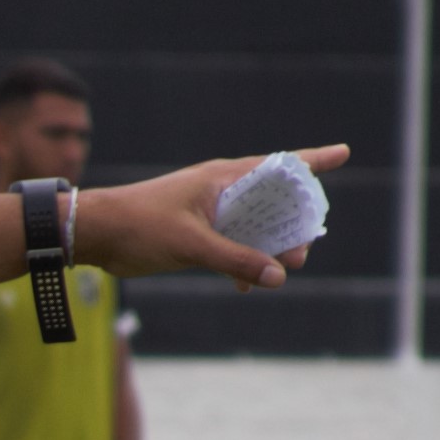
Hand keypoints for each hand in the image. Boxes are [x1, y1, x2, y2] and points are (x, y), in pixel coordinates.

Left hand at [75, 147, 349, 288]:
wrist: (95, 234)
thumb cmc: (140, 226)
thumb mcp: (192, 245)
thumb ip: (236, 259)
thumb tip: (278, 275)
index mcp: (223, 178)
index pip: (278, 164)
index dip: (313, 160)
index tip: (344, 153)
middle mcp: (221, 190)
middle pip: (274, 203)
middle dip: (293, 227)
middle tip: (297, 256)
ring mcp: (209, 211)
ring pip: (255, 227)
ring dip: (269, 249)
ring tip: (279, 272)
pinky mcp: (196, 234)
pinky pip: (233, 245)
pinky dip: (243, 262)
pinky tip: (243, 286)